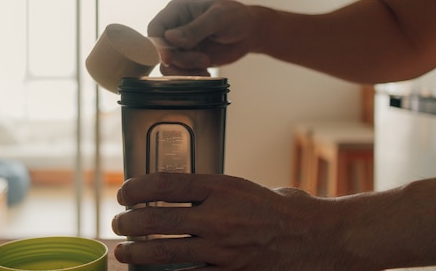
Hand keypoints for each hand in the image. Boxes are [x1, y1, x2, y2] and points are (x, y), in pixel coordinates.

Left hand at [111, 173, 376, 270]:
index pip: (167, 183)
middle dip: (130, 222)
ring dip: (138, 252)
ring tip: (124, 251)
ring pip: (166, 252)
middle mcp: (219, 216)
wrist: (317, 238)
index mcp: (221, 187)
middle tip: (117, 224)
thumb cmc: (280, 208)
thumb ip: (211, 189)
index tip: (123, 193)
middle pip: (158, 219)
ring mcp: (223, 248)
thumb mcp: (243, 186)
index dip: (138, 188)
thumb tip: (177, 191)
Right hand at [146, 0, 258, 75]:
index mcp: (176, 10)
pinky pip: (179, 72)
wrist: (249, 33)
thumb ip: (195, 28)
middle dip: (180, 60)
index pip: (155, 28)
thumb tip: (170, 38)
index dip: (157, 45)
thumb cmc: (236, 17)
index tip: (169, 58)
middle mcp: (174, 27)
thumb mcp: (218, 18)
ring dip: (185, 70)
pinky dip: (190, 76)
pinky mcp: (187, 58)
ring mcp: (179, 44)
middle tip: (204, 59)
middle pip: (161, 50)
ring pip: (168, 64)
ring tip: (206, 66)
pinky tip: (205, 73)